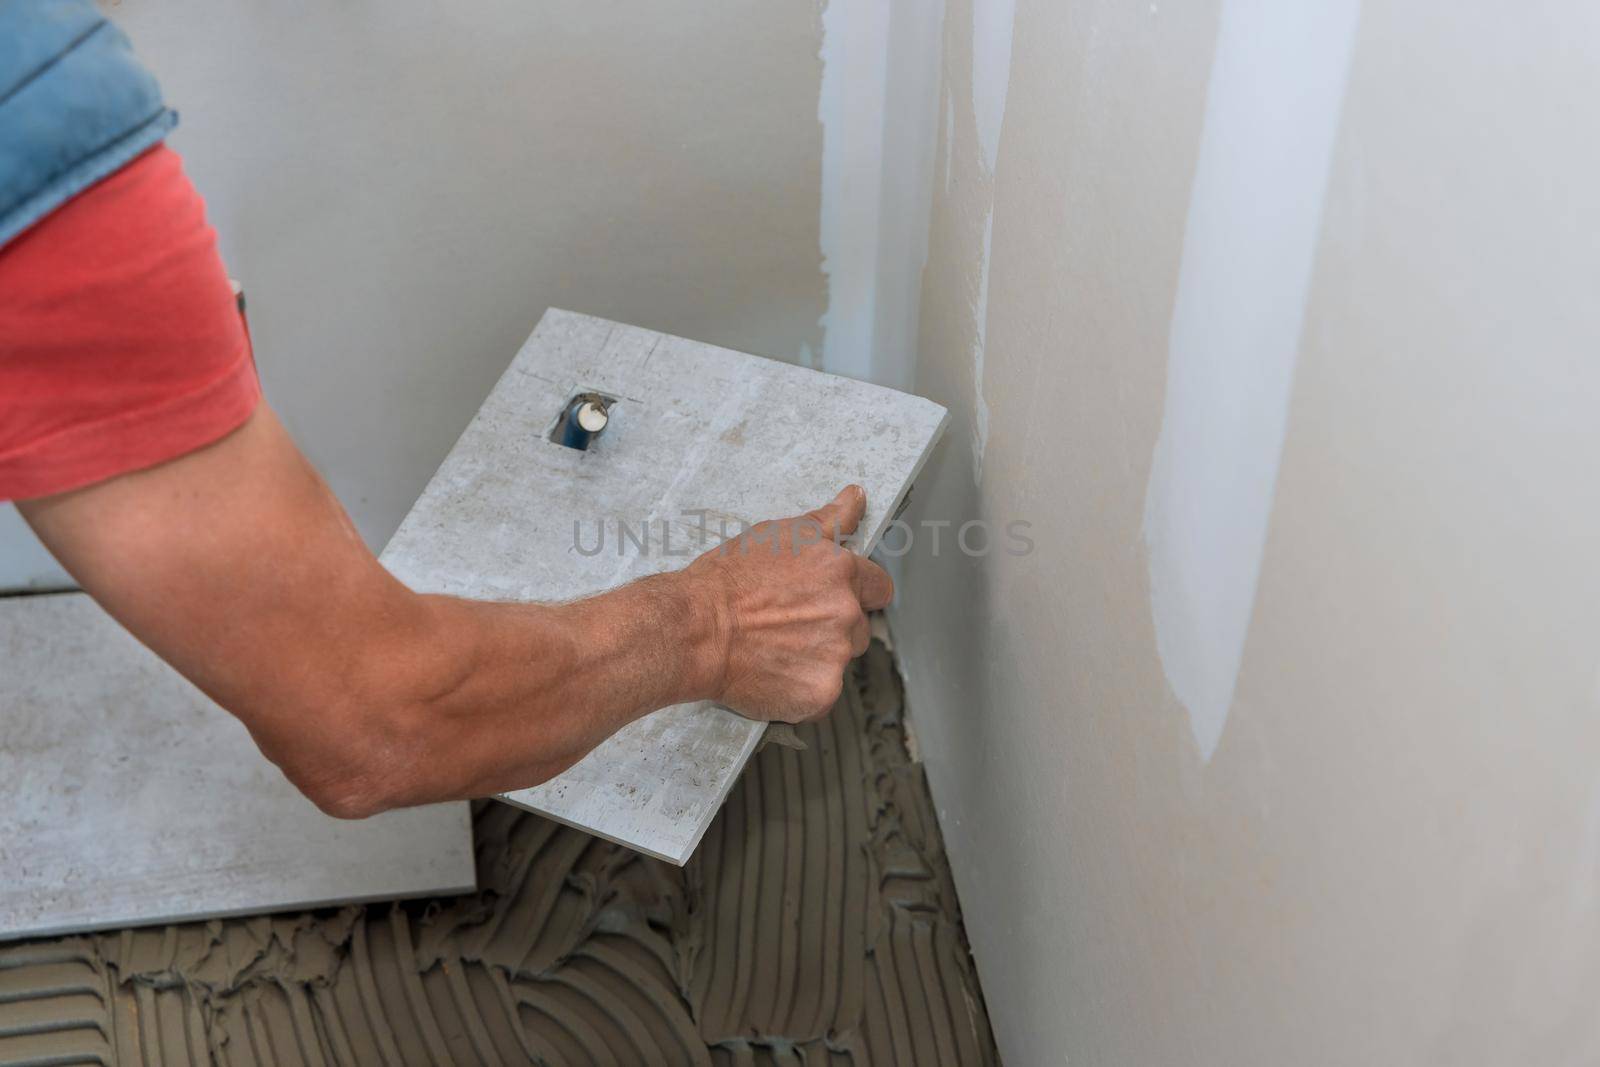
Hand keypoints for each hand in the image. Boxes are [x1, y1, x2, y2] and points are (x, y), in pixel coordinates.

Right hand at [682, 485, 893, 722]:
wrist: (696, 628)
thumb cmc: (728, 580)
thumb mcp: (779, 535)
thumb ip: (828, 520)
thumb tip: (857, 496)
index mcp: (841, 572)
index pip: (878, 588)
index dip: (857, 593)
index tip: (830, 600)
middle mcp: (846, 613)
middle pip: (859, 628)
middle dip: (833, 628)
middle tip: (788, 625)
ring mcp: (836, 655)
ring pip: (839, 661)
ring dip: (817, 659)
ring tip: (774, 649)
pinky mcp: (821, 691)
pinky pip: (821, 696)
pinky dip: (800, 691)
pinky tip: (771, 675)